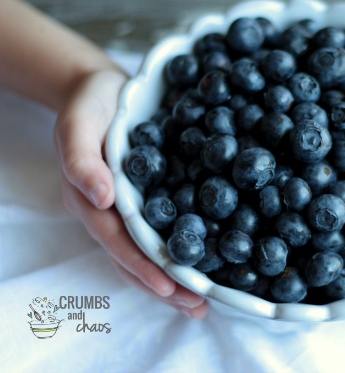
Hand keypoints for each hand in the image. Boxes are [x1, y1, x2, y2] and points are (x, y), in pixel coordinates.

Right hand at [54, 69, 207, 317]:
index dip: (143, 267)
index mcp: (92, 202)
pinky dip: (187, 246)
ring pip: (153, 250)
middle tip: (197, 308)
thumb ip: (81, 160)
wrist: (105, 91)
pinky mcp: (154, 197)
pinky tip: (213, 258)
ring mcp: (133, 209)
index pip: (119, 242)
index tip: (170, 288)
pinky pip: (170, 226)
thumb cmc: (88, 107)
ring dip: (178, 277)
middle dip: (166, 286)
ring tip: (206, 300)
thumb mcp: (77, 125)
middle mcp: (114, 213)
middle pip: (138, 258)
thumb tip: (102, 198)